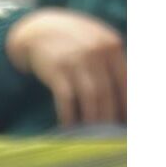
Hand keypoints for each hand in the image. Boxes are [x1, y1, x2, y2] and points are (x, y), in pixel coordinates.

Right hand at [6, 7, 126, 125]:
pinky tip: (70, 128)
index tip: (126, 124)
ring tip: (93, 137)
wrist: (37, 30)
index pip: (125, 82)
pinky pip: (67, 100)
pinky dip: (69, 117)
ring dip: (92, 121)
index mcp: (111, 45)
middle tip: (109, 136)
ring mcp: (75, 60)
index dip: (126, 106)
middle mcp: (96, 51)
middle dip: (109, 118)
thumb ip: (113, 62)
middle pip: (108, 93)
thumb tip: (128, 97)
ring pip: (91, 98)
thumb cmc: (72, 41)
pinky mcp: (56, 70)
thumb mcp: (97, 41)